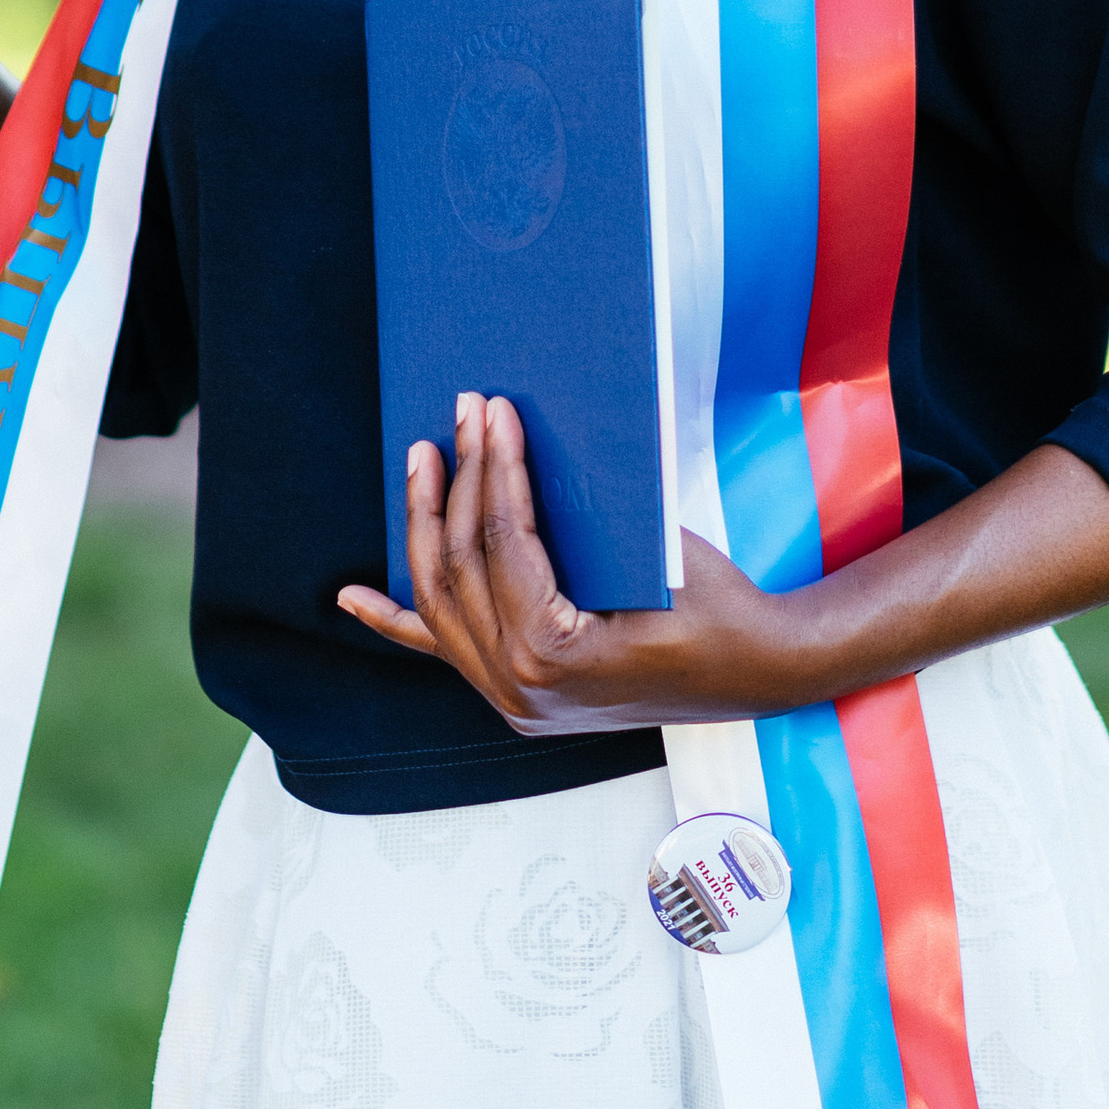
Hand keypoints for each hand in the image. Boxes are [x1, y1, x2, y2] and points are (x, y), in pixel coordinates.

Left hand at [335, 393, 798, 733]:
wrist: (759, 671)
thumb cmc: (719, 604)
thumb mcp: (653, 548)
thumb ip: (583, 511)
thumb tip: (516, 438)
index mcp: (551, 654)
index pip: (501, 543)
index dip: (494, 467)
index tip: (491, 408)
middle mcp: (518, 688)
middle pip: (461, 568)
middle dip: (458, 481)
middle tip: (460, 412)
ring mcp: (513, 699)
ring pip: (441, 604)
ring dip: (425, 527)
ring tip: (421, 461)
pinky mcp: (518, 694)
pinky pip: (444, 653)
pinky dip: (395, 620)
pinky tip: (349, 597)